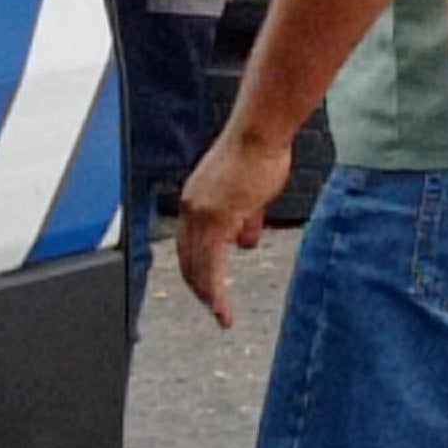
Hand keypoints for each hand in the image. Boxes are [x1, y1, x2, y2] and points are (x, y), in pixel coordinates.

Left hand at [176, 120, 297, 326]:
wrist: (260, 133)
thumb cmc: (260, 154)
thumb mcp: (250, 193)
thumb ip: (245, 219)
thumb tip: (245, 242)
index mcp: (196, 201)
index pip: (189, 244)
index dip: (198, 268)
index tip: (207, 287)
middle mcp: (191, 209)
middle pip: (188, 258)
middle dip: (199, 287)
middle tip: (213, 308)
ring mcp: (202, 214)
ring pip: (197, 265)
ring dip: (207, 294)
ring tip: (220, 314)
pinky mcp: (217, 218)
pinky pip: (212, 263)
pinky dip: (214, 288)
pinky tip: (221, 305)